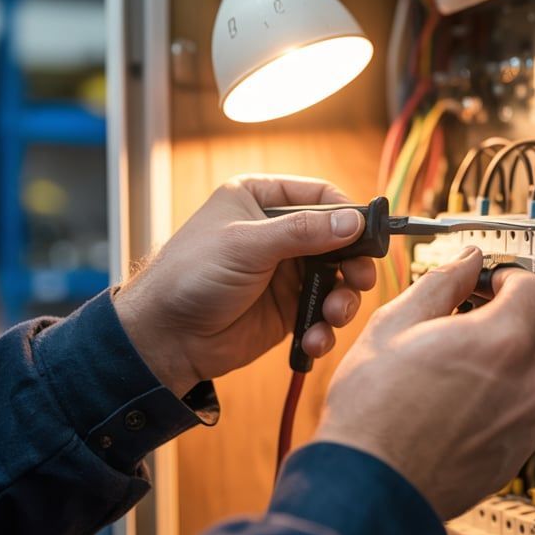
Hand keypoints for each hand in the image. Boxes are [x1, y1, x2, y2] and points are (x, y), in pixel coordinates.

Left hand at [113, 175, 376, 394]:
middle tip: (359, 281)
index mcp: (261, 199)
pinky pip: (322, 313)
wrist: (165, 337)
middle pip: (338, 240)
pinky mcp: (288, 308)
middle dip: (353, 264)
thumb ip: (303, 232)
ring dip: (342, 300)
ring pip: (336, 279)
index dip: (348, 214)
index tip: (368, 236)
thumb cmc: (191, 277)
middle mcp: (277, 232)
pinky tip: (314, 339)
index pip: (321, 196)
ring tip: (333, 315)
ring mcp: (285, 272)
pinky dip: (325, 327)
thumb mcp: (247, 246)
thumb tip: (354, 221)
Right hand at [313, 247, 534, 519]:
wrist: (369, 486)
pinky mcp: (514, 456)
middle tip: (446, 334)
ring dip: (489, 370)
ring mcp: (524, 424)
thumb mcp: (395, 324)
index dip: (511, 281)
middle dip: (492, 327)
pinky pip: (512, 415)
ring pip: (518, 377)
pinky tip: (446, 414)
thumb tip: (467, 262)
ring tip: (438, 382)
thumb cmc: (373, 410)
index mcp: (501, 342)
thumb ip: (442, 284)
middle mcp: (525, 384)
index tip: (488, 286)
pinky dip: (488, 407)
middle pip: (525, 335)